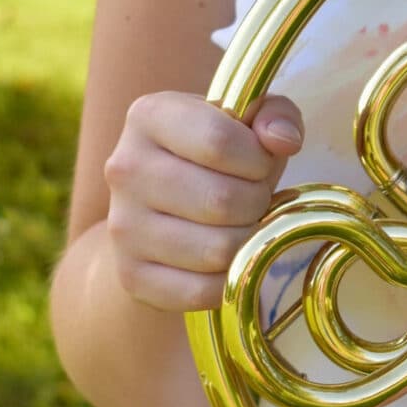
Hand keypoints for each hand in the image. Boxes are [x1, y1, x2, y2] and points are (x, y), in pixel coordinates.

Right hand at [104, 90, 303, 311]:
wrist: (156, 207)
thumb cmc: (215, 155)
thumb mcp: (246, 120)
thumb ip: (274, 116)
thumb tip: (284, 140)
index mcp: (148, 116)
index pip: (220, 141)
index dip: (258, 158)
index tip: (261, 162)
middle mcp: (125, 168)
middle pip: (222, 200)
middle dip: (257, 202)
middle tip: (255, 198)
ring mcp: (123, 226)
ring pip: (217, 250)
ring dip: (247, 240)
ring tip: (241, 224)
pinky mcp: (131, 275)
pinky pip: (202, 290)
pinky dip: (229, 278)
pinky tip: (228, 257)